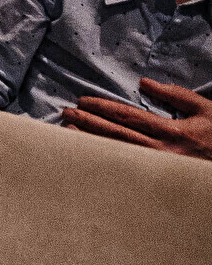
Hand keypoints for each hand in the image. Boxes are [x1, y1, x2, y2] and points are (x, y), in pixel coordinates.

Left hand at [59, 79, 211, 161]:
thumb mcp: (206, 111)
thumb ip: (176, 96)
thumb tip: (145, 83)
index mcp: (171, 132)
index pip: (128, 117)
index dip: (102, 108)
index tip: (83, 102)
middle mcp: (161, 152)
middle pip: (116, 134)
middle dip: (88, 123)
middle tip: (66, 114)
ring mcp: (157, 169)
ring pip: (116, 154)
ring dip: (90, 142)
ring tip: (68, 132)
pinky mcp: (156, 181)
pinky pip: (124, 169)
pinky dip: (103, 161)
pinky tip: (87, 155)